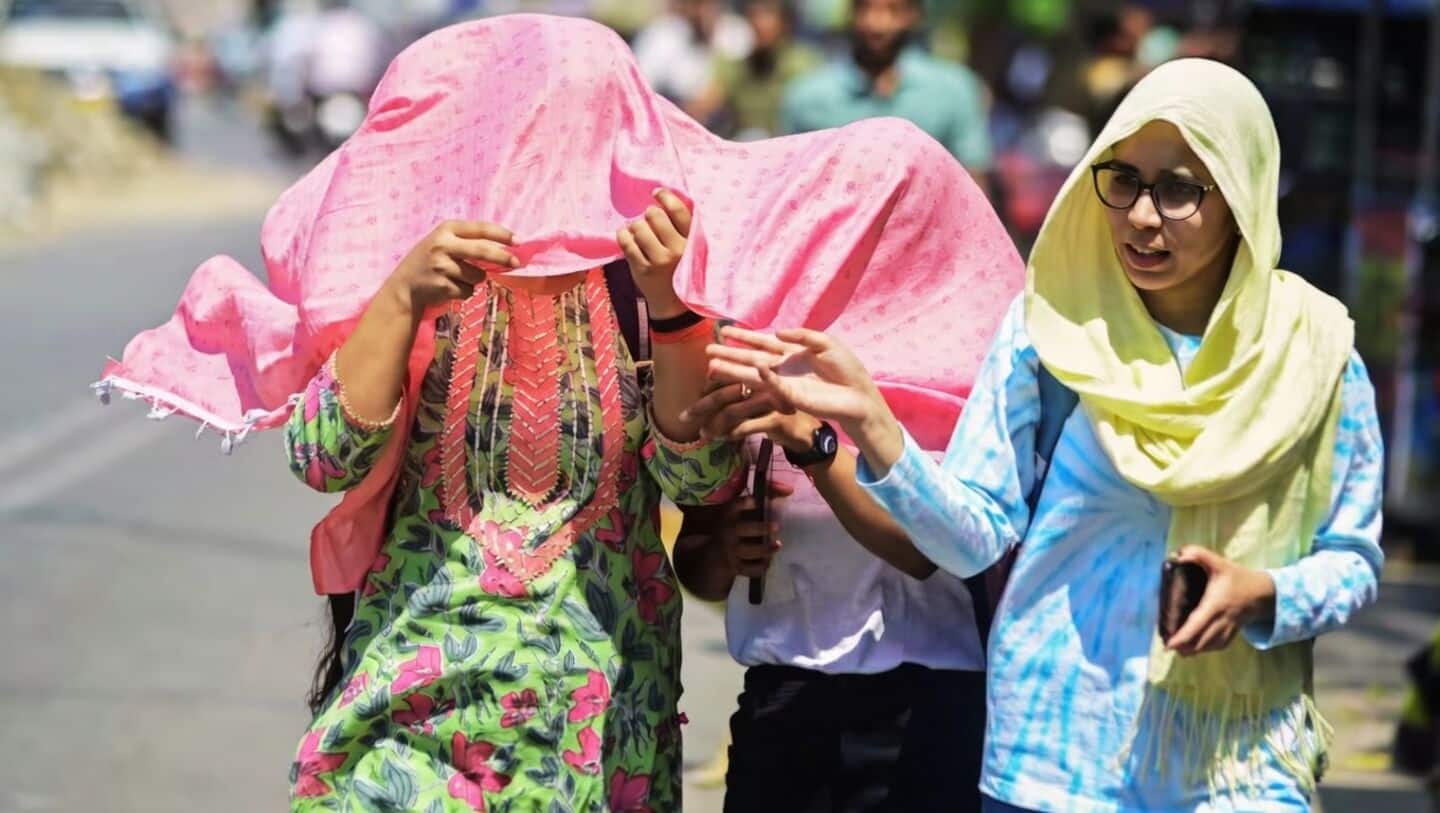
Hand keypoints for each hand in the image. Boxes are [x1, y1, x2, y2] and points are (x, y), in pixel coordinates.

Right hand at [383, 220, 518, 316]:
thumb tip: (505, 248)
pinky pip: (468, 290)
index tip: (518, 240)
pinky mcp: (443, 286)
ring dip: (475, 279)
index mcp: (446, 229)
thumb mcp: (444, 242)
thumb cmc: (430, 260)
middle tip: (516, 263)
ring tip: (457, 277)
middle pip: (482, 250)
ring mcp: (441, 266)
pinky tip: (449, 288)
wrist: (404, 286)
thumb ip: (468, 241)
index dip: (501, 234)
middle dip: (502, 257)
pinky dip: (465, 291)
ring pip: (477, 275)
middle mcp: (442, 245)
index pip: (479, 228)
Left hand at [618, 189, 690, 317]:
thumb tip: (663, 195)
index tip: (657, 193)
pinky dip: (623, 235)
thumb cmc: (681, 268)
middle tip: (648, 220)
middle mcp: (677, 250)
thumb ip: (682, 227)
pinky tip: (626, 236)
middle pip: (654, 216)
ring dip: (635, 226)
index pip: (679, 210)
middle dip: (648, 214)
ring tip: (638, 231)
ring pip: (638, 227)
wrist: (674, 305)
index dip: (665, 197)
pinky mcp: (642, 269)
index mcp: (692, 242)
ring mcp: (659, 261)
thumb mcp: (690, 248)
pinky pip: (626, 242)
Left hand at [680, 382, 818, 452]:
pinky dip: (731, 433)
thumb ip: (738, 399)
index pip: (726, 378)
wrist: (807, 434)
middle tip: (684, 417)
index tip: (694, 401)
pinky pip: (746, 427)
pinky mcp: (775, 420)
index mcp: (757, 376)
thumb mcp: (758, 404)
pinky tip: (722, 438)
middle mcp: (763, 385)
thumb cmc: (779, 416)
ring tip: (703, 433)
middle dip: (701, 406)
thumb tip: (709, 400)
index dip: (707, 389)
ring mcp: (770, 402)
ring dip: (714, 424)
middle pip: (724, 393)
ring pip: (732, 411)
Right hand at [706, 326, 889, 430]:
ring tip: (713, 366)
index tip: (724, 330)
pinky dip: (766, 378)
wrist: (858, 394)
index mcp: (790, 352)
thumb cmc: (845, 368)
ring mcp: (784, 382)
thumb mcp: (826, 343)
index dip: (743, 336)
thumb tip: (776, 332)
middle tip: (708, 350)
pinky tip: (755, 369)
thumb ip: (802, 335)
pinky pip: (774, 385)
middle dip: (729, 355)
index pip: (761, 342)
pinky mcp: (791, 396)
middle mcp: (782, 367)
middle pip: (750, 359)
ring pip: (754, 375)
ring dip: (735, 371)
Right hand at [718, 480, 794, 578]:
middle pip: (741, 529)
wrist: (713, 557)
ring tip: (778, 545)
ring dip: (763, 549)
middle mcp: (726, 532)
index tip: (755, 501)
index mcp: (727, 516)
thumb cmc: (733, 529)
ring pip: (747, 551)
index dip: (742, 503)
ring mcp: (729, 552)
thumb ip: (765, 500)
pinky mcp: (734, 567)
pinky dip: (760, 566)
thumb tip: (789, 489)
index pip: (732, 507)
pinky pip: (749, 569)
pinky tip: (769, 561)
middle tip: (777, 526)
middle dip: (759, 528)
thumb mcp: (739, 515)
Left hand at [1165, 546, 1276, 656]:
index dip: (1183, 636)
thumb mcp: (1219, 563)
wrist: (1263, 593)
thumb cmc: (1238, 578)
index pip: (1197, 624)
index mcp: (1215, 604)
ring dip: (1192, 650)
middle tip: (1167, 646)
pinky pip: (1218, 646)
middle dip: (1183, 647)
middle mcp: (1222, 620)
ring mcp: (1228, 630)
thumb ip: (1199, 554)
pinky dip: (1205, 649)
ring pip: (1208, 646)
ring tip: (1177, 649)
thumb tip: (1179, 554)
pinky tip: (1194, 648)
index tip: (1169, 644)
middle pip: (1201, 641)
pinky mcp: (1233, 634)